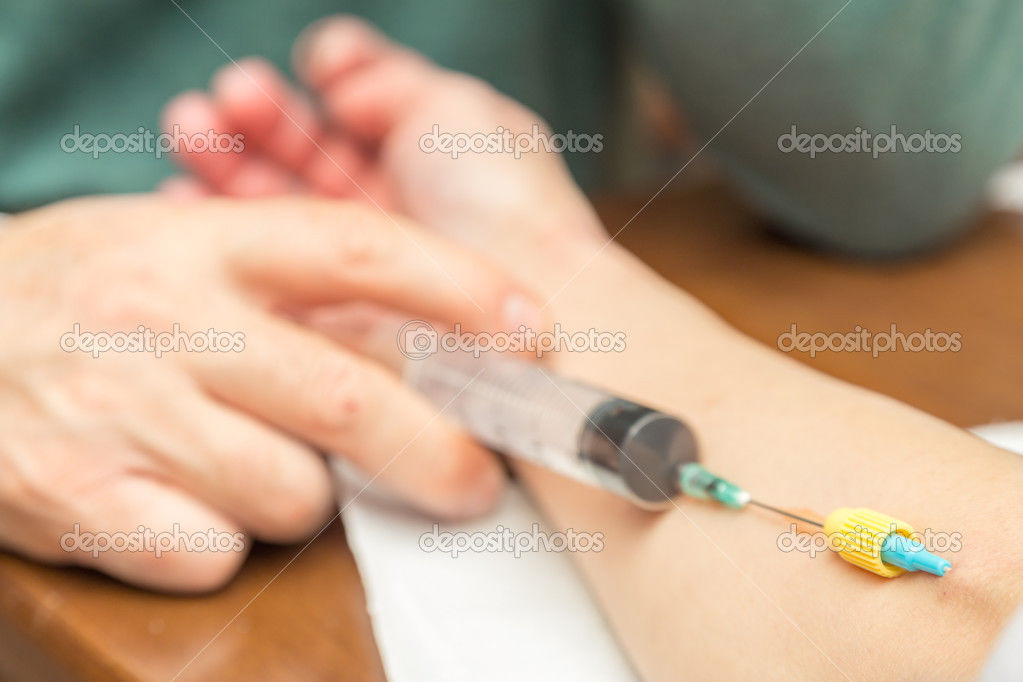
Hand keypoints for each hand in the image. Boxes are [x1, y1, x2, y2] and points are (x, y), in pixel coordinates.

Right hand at [0, 195, 538, 590]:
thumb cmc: (96, 289)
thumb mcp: (187, 243)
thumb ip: (298, 280)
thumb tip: (439, 337)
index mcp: (207, 245)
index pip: (360, 251)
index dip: (461, 291)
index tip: (530, 331)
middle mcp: (168, 321)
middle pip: (347, 401)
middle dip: (437, 453)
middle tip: (474, 478)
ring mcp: (123, 414)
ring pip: (287, 492)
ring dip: (308, 498)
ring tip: (269, 467)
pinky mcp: (81, 500)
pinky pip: (211, 552)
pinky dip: (229, 543)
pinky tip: (195, 504)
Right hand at [160, 16, 606, 286]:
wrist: (520, 303)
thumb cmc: (499, 201)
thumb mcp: (455, 108)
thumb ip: (387, 79)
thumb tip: (331, 73)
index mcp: (411, 169)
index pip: (334, 127)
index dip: (295, 103)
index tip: (270, 84)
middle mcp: (378, 220)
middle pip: (294, 166)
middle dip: (249, 127)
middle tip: (220, 104)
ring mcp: (348, 274)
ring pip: (269, 214)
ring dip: (222, 167)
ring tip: (192, 129)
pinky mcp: (323, 323)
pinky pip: (259, 277)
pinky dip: (215, 235)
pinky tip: (184, 201)